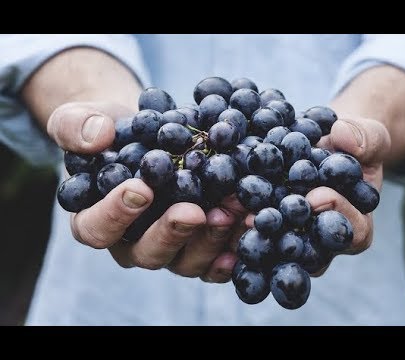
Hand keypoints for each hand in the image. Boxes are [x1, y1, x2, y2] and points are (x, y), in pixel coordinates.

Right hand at [48, 101, 247, 282]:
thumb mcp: (81, 119)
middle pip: (147, 253)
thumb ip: (76, 126)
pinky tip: (250, 229)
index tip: (141, 189)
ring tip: (232, 210)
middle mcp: (132, 243)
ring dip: (211, 239)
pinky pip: (216, 260)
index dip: (116, 214)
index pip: (97, 228)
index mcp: (96, 220)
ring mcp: (169, 248)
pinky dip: (234, 248)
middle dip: (172, 233)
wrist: (148, 135)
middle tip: (193, 211)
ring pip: (186, 260)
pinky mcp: (199, 246)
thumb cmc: (111, 131)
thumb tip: (97, 136)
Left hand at [241, 115, 390, 275]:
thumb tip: (343, 136)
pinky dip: (237, 224)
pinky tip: (218, 211)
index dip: (336, 215)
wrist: (327, 145)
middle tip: (262, 218)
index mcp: (356, 225)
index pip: (352, 232)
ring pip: (277, 249)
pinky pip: (255, 234)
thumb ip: (364, 138)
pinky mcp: (269, 229)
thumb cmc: (352, 145)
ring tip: (235, 217)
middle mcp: (323, 242)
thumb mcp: (368, 136)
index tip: (316, 196)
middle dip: (286, 235)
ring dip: (256, 236)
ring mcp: (294, 239)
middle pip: (309, 251)